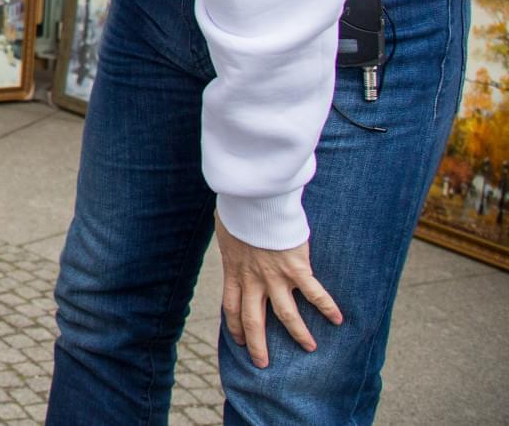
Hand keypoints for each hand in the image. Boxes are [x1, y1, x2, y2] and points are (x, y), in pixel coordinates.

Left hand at [216, 215, 341, 367]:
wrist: (252, 201)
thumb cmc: (237, 210)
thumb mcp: (226, 230)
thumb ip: (232, 241)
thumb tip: (232, 233)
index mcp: (234, 271)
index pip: (231, 307)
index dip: (235, 326)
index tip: (239, 340)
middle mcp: (253, 280)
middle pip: (253, 321)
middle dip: (258, 345)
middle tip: (262, 364)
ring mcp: (275, 276)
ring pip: (286, 315)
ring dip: (298, 333)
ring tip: (309, 347)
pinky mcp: (296, 268)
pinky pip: (314, 293)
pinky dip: (327, 306)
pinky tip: (338, 319)